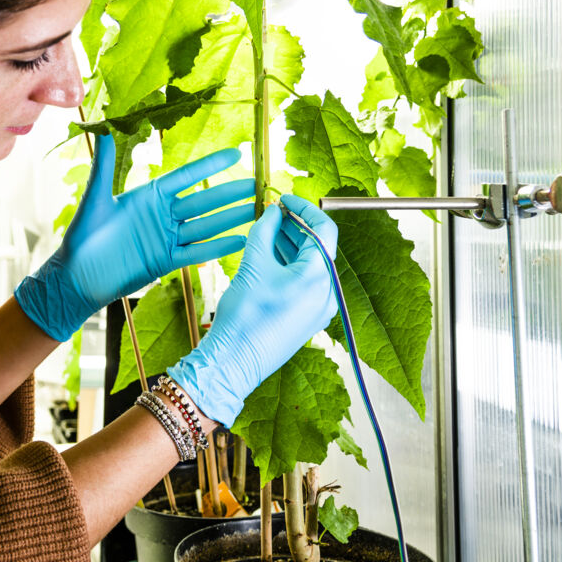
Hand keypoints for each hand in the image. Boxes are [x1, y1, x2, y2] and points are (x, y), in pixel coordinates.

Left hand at [15, 135, 253, 340]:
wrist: (76, 278)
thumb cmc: (82, 237)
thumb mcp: (96, 198)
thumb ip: (104, 165)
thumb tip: (103, 127)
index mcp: (148, 196)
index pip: (186, 176)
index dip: (211, 165)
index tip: (235, 154)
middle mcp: (162, 215)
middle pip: (203, 200)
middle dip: (230, 192)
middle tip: (258, 182)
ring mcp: (166, 238)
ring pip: (206, 225)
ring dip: (231, 218)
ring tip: (258, 209)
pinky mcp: (166, 261)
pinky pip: (197, 252)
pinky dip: (219, 247)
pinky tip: (242, 240)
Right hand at [166, 194, 338, 426]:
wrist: (234, 362)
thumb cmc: (244, 317)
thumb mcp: (253, 265)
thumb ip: (264, 231)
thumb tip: (271, 212)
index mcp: (319, 277)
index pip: (323, 228)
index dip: (303, 208)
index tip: (283, 198)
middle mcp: (327, 293)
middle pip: (317, 246)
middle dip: (294, 225)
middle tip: (271, 211)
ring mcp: (319, 308)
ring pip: (310, 265)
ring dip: (291, 244)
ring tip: (266, 231)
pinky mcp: (307, 318)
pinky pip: (305, 283)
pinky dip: (289, 265)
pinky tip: (269, 256)